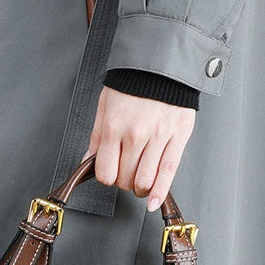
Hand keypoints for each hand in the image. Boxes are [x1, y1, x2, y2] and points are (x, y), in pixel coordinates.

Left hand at [81, 86, 195, 211]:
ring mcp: (158, 137)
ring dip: (139, 188)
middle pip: (125, 180)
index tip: (110, 173)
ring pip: (145, 181)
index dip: (106, 177)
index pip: (105, 173)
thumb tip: (86, 163)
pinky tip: (153, 202)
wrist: (162, 62)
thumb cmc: (132, 83)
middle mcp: (135, 134)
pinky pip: (168, 173)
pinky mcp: (178, 137)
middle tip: (126, 173)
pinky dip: (159, 193)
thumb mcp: (105, 106)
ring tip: (140, 182)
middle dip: (123, 182)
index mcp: (114, 127)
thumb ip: (96, 137)